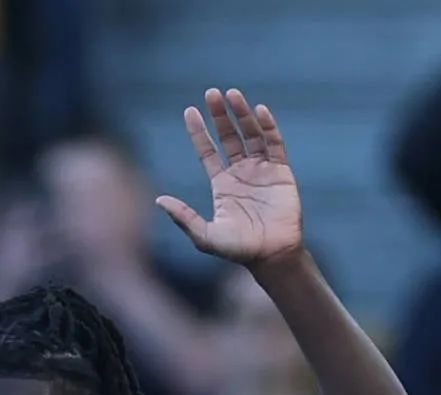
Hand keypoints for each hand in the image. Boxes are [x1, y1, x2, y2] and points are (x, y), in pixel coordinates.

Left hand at [157, 89, 304, 270]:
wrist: (272, 255)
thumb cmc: (238, 250)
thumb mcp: (205, 236)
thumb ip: (183, 217)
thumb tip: (158, 200)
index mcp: (222, 184)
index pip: (208, 151)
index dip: (199, 131)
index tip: (189, 111)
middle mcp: (241, 173)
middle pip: (229, 136)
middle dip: (220, 115)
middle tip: (212, 93)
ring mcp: (262, 170)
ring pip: (251, 134)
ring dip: (242, 114)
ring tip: (233, 94)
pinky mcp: (281, 171)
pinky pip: (274, 143)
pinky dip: (268, 126)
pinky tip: (259, 110)